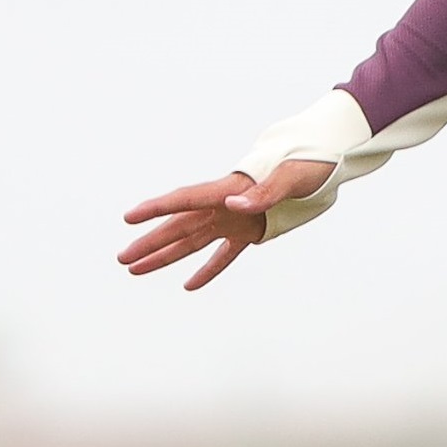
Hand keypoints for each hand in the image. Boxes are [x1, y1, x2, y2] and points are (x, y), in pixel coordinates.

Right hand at [116, 159, 334, 289]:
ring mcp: (233, 219)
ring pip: (191, 243)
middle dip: (149, 243)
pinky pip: (222, 255)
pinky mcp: (249, 232)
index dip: (155, 209)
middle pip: (178, 227)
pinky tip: (189, 285)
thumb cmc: (308, 164)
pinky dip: (207, 270)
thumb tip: (234, 205)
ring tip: (136, 270)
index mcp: (228, 189)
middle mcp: (223, 205)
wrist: (324, 161)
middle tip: (122, 259)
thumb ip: (264, 192)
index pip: (184, 200)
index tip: (129, 218)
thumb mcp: (291, 175)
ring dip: (164, 257)